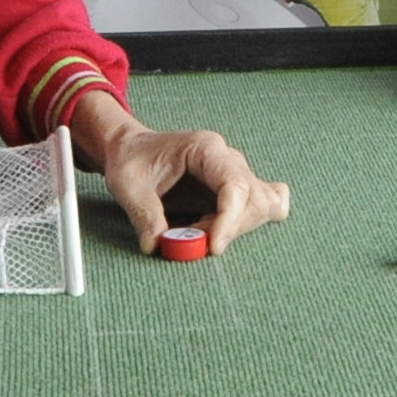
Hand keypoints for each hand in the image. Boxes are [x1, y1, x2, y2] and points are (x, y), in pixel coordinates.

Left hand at [72, 90, 290, 254]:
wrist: (132, 149)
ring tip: (200, 231)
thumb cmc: (131, 160)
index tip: (213, 248)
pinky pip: (268, 203)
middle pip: (254, 198)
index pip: (235, 185)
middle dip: (230, 228)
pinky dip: (251, 222)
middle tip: (193, 242)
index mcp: (205, 149)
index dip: (229, 220)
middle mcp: (228, 158)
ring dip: (238, 228)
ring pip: (263, 205)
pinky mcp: (237, 189)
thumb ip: (144, 215)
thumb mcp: (128, 185)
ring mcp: (236, 173)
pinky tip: (221, 229)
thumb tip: (158, 245)